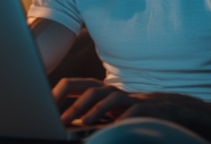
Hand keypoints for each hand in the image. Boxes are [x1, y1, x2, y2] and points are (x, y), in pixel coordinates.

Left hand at [52, 78, 202, 125]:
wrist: (168, 112)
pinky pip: (128, 111)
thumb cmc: (131, 114)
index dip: (57, 93)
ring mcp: (127, 98)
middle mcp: (111, 90)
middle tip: (56, 117)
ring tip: (78, 121)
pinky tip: (110, 126)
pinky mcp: (143, 108)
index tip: (42, 107)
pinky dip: (118, 117)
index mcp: (99, 91)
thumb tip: (62, 121)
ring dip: (90, 108)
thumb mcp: (106, 113)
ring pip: (105, 95)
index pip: (73, 85)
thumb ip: (88, 113)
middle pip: (87, 86)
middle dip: (70, 99)